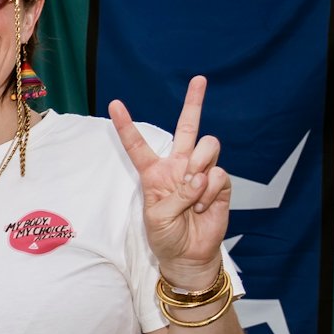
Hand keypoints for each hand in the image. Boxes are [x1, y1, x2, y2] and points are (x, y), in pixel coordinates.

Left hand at [110, 75, 232, 287]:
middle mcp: (178, 166)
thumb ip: (175, 195)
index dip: (127, 126)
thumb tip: (198, 177)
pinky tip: (202, 206)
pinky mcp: (220, 183)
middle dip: (194, 102)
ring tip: (192, 191)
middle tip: (199, 79)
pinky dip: (209, 191)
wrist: (188, 255)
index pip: (138, 145)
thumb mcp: (157, 218)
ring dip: (199, 167)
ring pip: (207, 147)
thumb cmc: (165, 236)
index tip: (114, 104)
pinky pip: (218, 173)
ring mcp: (201, 172)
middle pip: (187, 128)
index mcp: (154, 172)